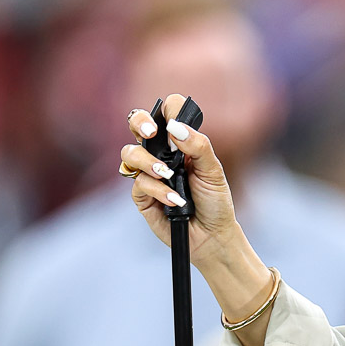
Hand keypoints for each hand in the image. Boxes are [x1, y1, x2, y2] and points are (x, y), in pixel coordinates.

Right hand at [121, 94, 241, 264]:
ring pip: (130, 153)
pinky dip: (158, 191)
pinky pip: (139, 183)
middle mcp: (160, 153)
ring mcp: (148, 173)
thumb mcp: (213, 171)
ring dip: (147, 161)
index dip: (168, 109)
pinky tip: (175, 201)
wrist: (211, 236)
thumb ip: (198, 146)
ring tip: (167, 175)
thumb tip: (175, 127)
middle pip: (136, 124)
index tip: (173, 118)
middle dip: (139, 122)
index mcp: (179, 142)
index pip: (167, 113)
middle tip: (151, 131)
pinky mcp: (141, 195)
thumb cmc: (214, 201)